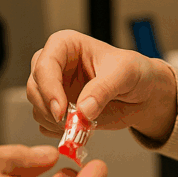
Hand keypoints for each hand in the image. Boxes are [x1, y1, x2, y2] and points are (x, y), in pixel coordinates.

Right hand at [27, 30, 177, 139]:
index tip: (61, 110)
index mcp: (65, 45)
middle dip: (50, 109)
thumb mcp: (125, 73)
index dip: (48, 88)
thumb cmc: (134, 72)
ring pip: (37, 108)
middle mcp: (55, 66)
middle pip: (34, 87)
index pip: (44, 64)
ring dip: (56, 122)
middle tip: (71, 124)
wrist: (143, 93)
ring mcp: (54, 89)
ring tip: (84, 124)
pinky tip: (81, 129)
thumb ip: (103, 89)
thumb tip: (83, 111)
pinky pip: (47, 124)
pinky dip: (60, 131)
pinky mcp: (58, 109)